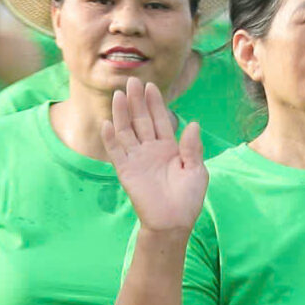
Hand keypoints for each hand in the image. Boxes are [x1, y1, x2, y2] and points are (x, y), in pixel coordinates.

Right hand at [103, 79, 206, 234]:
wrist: (173, 222)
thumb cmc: (188, 199)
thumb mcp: (196, 171)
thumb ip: (192, 148)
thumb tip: (193, 124)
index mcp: (169, 148)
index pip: (161, 120)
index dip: (156, 104)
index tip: (151, 86)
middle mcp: (151, 150)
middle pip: (142, 121)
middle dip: (137, 101)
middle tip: (132, 81)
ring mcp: (137, 159)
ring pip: (127, 131)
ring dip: (122, 114)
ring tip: (118, 95)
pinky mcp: (126, 171)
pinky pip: (116, 152)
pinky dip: (111, 138)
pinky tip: (107, 123)